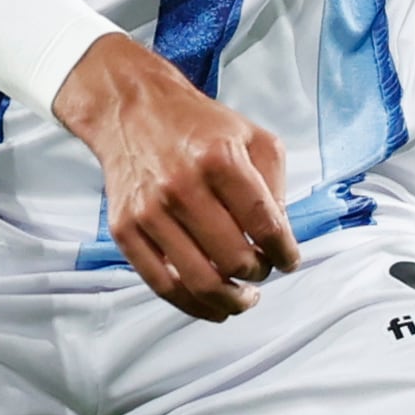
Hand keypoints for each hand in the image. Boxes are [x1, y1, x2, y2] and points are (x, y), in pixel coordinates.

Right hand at [52, 33, 297, 316]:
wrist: (131, 109)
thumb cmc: (198, 126)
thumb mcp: (253, 138)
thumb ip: (274, 186)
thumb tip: (280, 239)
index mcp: (220, 160)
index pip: (265, 225)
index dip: (284, 253)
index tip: (289, 261)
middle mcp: (182, 186)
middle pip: (234, 259)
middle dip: (258, 274)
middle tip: (263, 272)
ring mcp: (149, 211)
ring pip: (199, 281)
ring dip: (230, 301)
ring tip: (244, 299)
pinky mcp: (125, 229)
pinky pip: (161, 284)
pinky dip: (192, 305)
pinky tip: (213, 306)